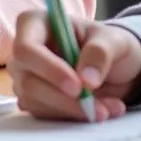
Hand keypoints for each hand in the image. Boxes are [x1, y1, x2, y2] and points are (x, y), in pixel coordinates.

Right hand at [7, 10, 140, 121]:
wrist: (115, 68)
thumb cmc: (108, 44)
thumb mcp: (113, 41)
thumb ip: (100, 53)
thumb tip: (86, 80)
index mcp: (36, 24)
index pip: (26, 48)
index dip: (49, 69)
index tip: (78, 86)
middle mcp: (25, 52)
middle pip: (29, 81)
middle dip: (64, 99)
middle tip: (98, 108)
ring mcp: (26, 77)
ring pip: (37, 103)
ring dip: (74, 110)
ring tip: (108, 108)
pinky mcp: (34, 100)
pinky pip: (45, 115)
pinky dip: (74, 117)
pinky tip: (100, 110)